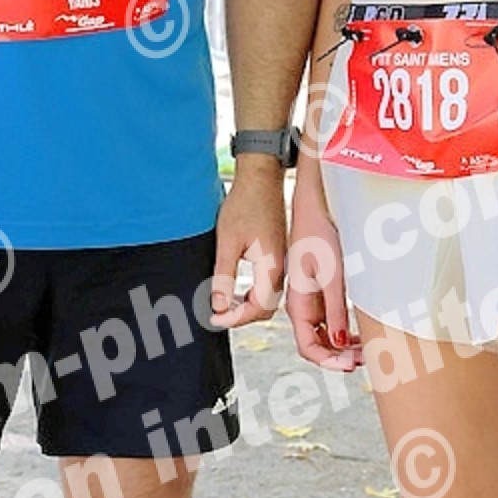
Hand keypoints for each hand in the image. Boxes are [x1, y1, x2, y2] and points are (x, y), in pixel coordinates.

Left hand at [210, 161, 285, 327]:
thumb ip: (223, 277)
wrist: (261, 179)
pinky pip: (269, 286)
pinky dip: (253, 295)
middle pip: (266, 308)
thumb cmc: (245, 204)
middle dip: (242, 316)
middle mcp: (282, 268)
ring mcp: (282, 262)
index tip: (215, 318)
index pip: (258, 308)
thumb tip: (219, 306)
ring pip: (269, 298)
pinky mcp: (278, 256)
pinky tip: (237, 292)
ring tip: (224, 305)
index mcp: (271, 266)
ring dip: (247, 306)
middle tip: (217, 315)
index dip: (235, 318)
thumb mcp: (227, 242)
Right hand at [286, 165, 362, 369]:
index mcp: (297, 304)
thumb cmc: (320, 234)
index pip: (309, 347)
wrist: (316, 206)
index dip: (330, 361)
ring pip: (326, 335)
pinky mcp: (321, 291)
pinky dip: (346, 331)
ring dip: (345, 346)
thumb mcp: (333, 274)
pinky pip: (331, 320)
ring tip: (368, 350)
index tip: (352, 366)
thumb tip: (341, 343)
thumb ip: (336, 310)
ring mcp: (311, 299)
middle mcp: (301, 306)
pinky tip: (363, 333)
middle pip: (317, 345)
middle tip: (366, 360)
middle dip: (340, 357)